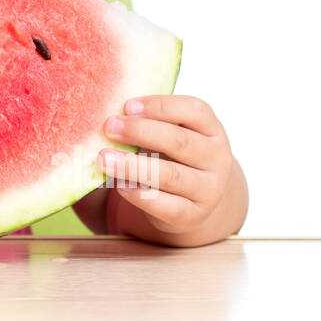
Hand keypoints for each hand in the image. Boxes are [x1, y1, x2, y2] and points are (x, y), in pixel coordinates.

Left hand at [96, 94, 233, 236]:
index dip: (160, 106)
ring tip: (103, 158)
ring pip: (171, 175)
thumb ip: (149, 122)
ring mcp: (208, 189)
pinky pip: (166, 206)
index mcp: (212, 130)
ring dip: (133, 166)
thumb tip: (107, 113)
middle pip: (179, 141)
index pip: (194, 111)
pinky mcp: (193, 215)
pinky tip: (119, 186)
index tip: (127, 106)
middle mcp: (216, 158)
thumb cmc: (172, 156)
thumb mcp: (170, 134)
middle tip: (109, 127)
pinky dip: (141, 195)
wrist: (194, 199)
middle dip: (140, 132)